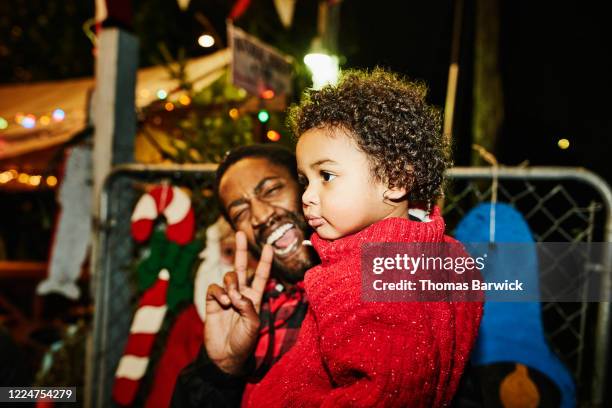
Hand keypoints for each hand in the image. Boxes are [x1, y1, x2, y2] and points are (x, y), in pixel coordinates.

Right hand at [204, 231, 272, 374]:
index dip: (264, 261)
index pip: (260, 276)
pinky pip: (215, 288)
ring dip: (231, 285)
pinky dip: (219, 292)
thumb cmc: (243, 341)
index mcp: (254, 298)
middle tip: (240, 233)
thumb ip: (247, 305)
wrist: (225, 356)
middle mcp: (240, 294)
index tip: (269, 246)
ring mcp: (225, 297)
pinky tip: (223, 303)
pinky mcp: (212, 302)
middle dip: (241, 250)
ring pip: (228, 277)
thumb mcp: (253, 324)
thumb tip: (236, 292)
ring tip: (231, 300)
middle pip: (240, 267)